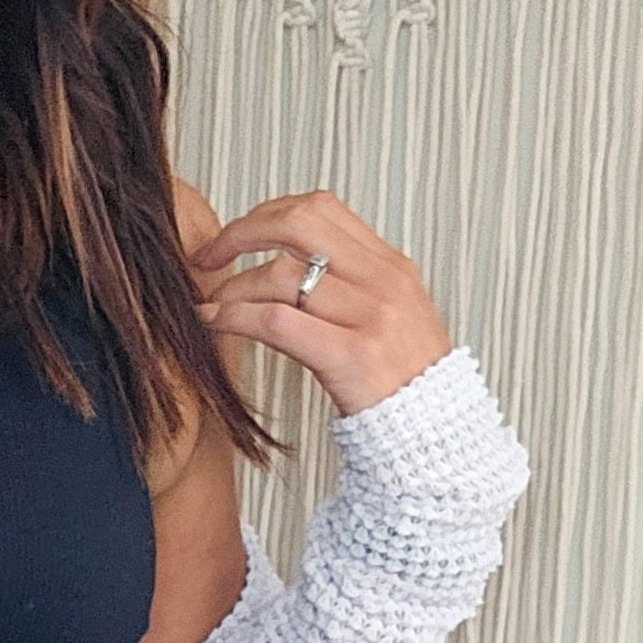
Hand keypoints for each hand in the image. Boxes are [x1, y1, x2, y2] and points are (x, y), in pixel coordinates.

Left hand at [177, 180, 453, 417]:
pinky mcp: (351, 356)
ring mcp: (370, 317)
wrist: (435, 434)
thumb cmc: (402, 382)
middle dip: (241, 232)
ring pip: (281, 274)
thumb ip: (349, 284)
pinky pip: (277, 321)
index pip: (321, 208)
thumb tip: (286, 261)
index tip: (237, 235)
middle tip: (208, 257)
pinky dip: (235, 317)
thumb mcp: (388, 316)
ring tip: (211, 305)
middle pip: (299, 222)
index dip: (268, 213)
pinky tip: (215, 322)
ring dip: (231, 287)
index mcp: (390, 265)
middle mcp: (383, 281)